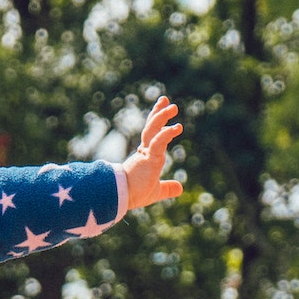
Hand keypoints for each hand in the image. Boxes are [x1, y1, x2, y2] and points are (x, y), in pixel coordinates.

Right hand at [122, 96, 184, 210]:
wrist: (119, 198)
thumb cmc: (133, 195)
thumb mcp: (155, 191)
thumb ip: (167, 188)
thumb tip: (180, 188)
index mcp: (145, 156)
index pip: (151, 135)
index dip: (158, 122)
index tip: (163, 109)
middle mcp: (144, 152)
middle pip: (151, 127)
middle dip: (158, 112)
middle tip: (164, 99)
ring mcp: (145, 153)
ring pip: (153, 130)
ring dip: (162, 116)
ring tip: (173, 107)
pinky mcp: (148, 158)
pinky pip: (158, 142)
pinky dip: (167, 133)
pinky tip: (177, 127)